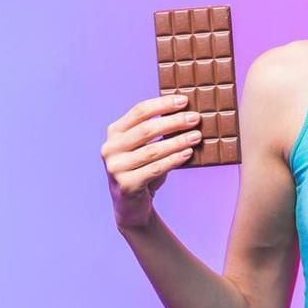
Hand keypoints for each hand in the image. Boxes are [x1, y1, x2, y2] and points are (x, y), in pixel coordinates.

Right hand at [100, 94, 202, 228]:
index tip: (184, 101)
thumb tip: (187, 112)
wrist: (131, 206)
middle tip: (195, 118)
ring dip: (177, 141)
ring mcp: (115, 167)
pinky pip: (155, 169)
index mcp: (114, 132)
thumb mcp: (145, 147)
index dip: (163, 104)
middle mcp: (110, 148)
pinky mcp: (125, 185)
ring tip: (197, 136)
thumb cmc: (143, 170)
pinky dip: (173, 160)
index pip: (140, 111)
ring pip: (152, 150)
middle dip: (174, 122)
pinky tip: (188, 153)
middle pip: (146, 129)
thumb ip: (157, 131)